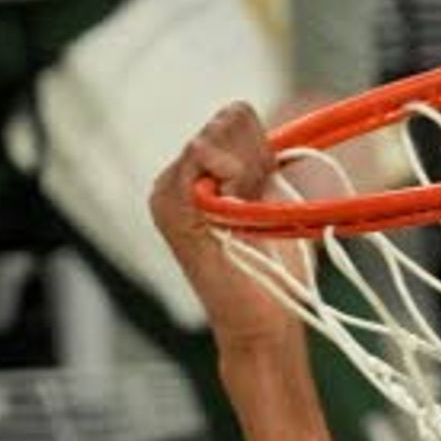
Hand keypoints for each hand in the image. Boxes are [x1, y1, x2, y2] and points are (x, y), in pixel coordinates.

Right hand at [147, 103, 314, 353]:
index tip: (272, 185)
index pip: (233, 116)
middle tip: (260, 204)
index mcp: (198, 174)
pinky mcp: (170, 207)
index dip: (263, 144)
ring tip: (248, 215)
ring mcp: (166, 191)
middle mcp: (175, 177)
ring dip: (248, 171)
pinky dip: (233, 177)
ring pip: (216, 136)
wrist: (263, 324)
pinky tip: (237, 212)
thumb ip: (261, 164)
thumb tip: (269, 133)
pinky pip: (203, 156)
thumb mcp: (270, 204)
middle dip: (258, 156)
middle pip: (227, 119)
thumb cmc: (273, 272)